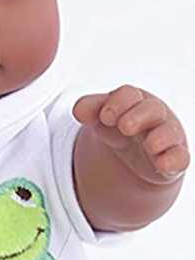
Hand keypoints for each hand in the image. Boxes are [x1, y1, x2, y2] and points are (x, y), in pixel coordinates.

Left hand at [72, 84, 190, 183]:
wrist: (132, 154)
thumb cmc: (116, 125)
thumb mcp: (100, 117)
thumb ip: (88, 109)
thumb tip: (78, 110)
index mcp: (132, 101)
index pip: (128, 95)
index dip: (117, 103)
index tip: (105, 117)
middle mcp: (152, 116)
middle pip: (151, 109)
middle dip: (138, 116)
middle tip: (124, 127)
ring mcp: (165, 137)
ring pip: (168, 133)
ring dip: (159, 138)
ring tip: (149, 145)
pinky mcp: (172, 159)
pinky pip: (180, 158)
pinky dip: (173, 160)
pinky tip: (164, 164)